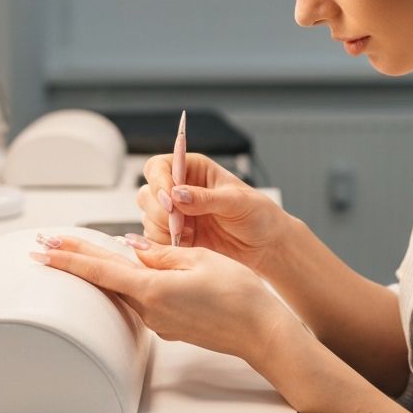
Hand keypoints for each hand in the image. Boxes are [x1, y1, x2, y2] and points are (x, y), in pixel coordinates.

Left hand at [30, 233, 296, 364]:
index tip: (43, 250)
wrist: (262, 332)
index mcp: (153, 290)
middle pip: (104, 280)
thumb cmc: (239, 294)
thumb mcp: (200, 259)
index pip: (99, 271)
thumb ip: (162, 253)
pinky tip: (129, 271)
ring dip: (102, 272)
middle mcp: (150, 310)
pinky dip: (131, 282)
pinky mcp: (171, 326)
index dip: (68, 258)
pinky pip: (144, 299)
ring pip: (125, 289)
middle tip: (43, 248)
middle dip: (73, 262)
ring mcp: (159, 322)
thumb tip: (133, 248)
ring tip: (79, 253)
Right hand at [138, 152, 290, 274]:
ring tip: (192, 234)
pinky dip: (166, 244)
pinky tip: (189, 244)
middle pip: (147, 193)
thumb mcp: (236, 201)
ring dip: (163, 229)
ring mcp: (174, 215)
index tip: (169, 200)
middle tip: (180, 223)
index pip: (159, 167)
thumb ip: (206, 198)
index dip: (158, 181)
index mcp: (192, 169)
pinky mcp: (175, 237)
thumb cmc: (257, 214)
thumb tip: (177, 194)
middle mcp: (179, 189)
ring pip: (148, 218)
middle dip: (160, 210)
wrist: (264, 245)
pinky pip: (155, 240)